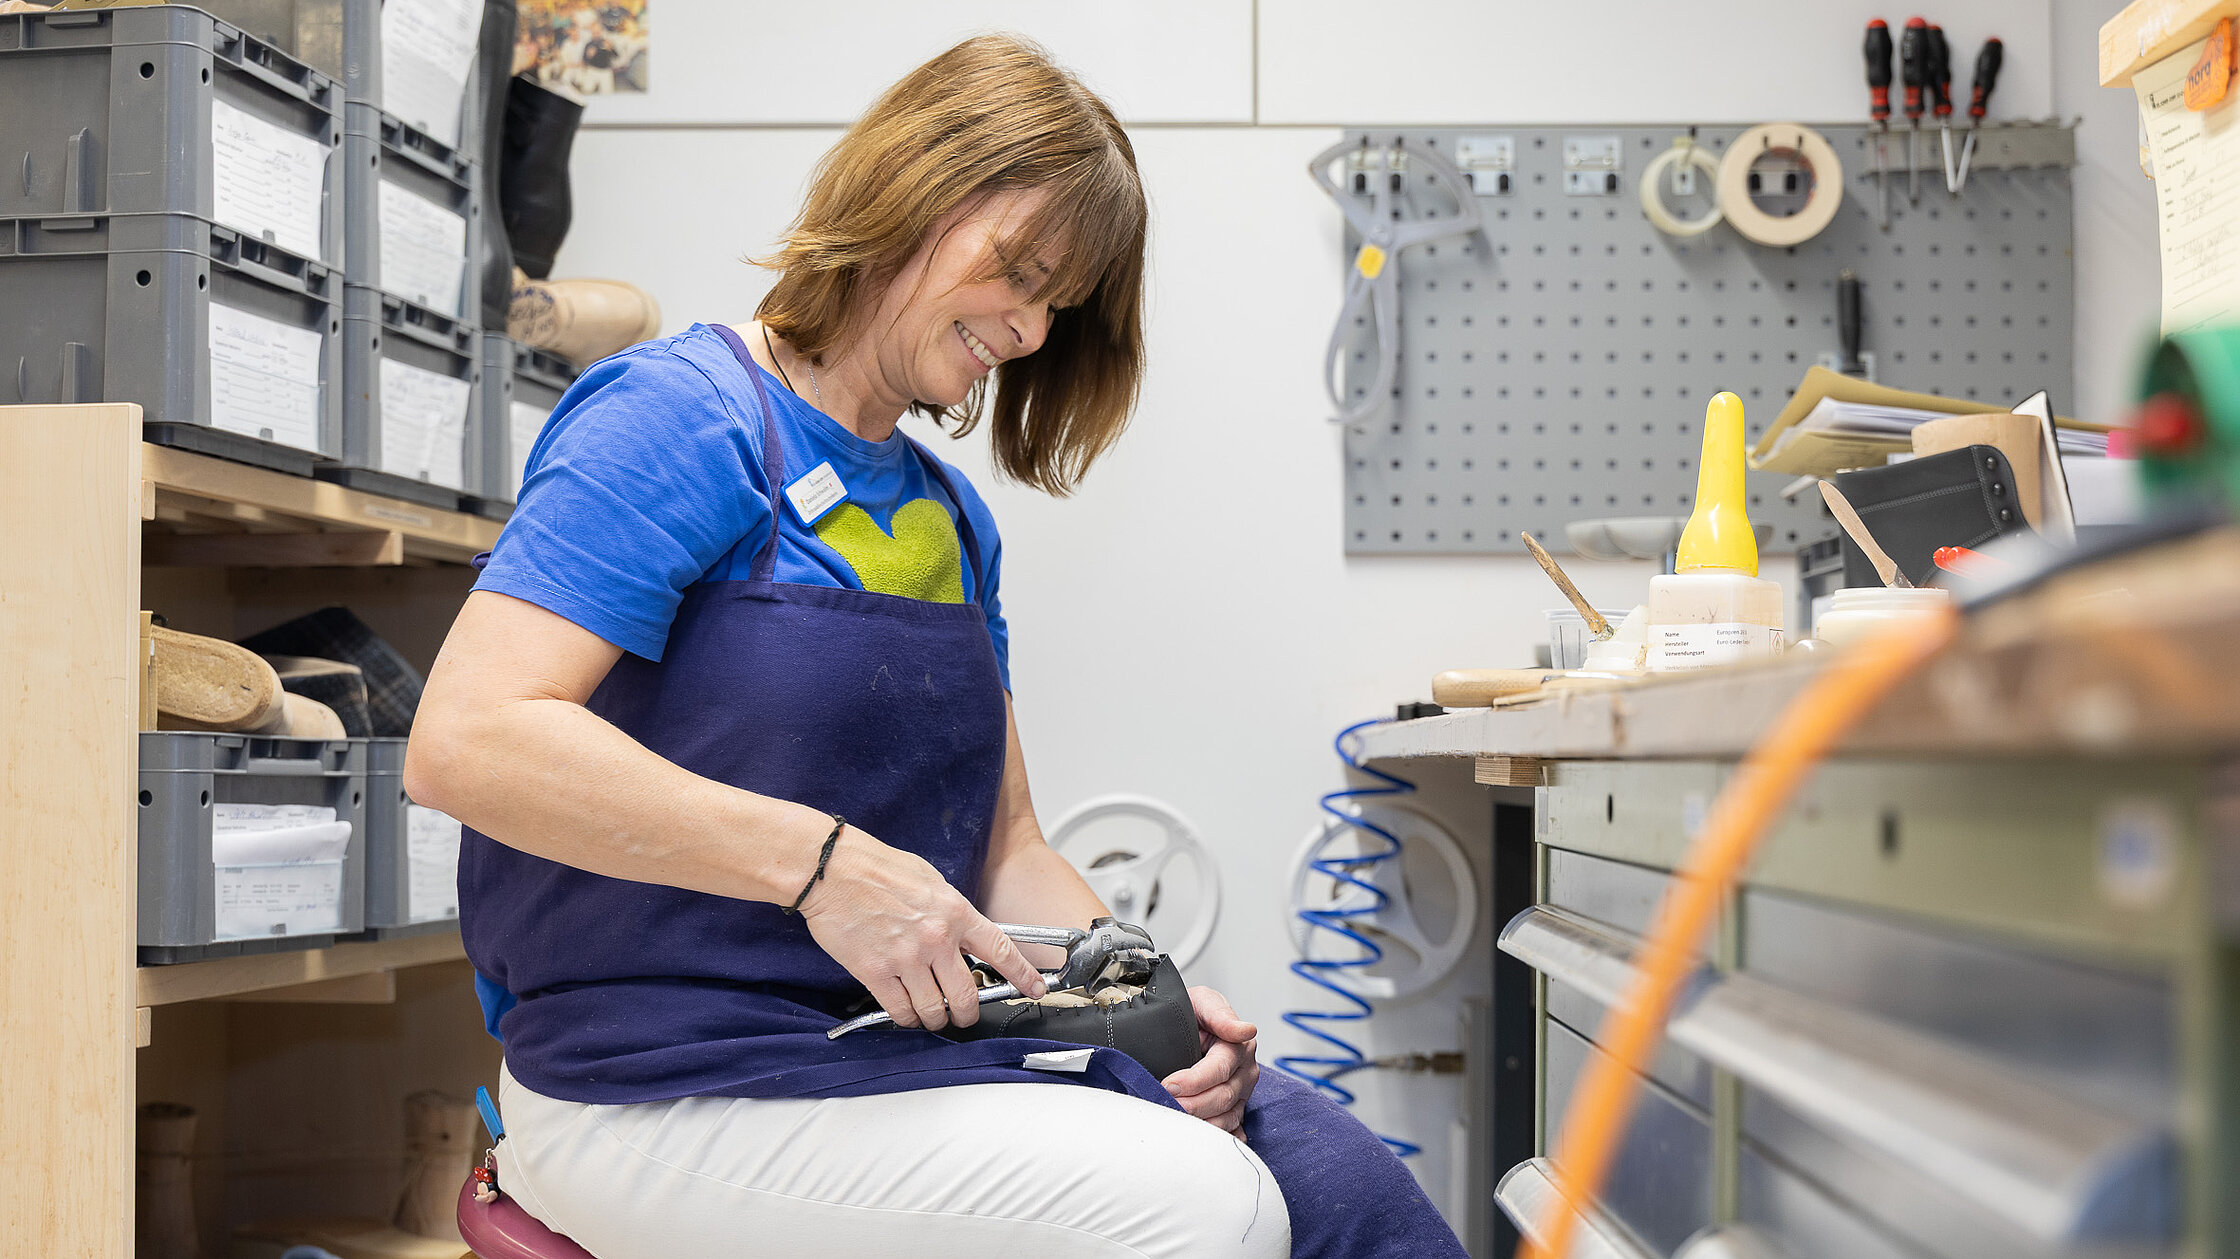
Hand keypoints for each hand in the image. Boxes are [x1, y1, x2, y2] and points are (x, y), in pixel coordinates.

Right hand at [798, 822, 1044, 1031]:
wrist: (832, 869)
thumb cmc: (876, 867)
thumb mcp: (930, 879)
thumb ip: (951, 910)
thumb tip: (964, 934)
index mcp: (955, 912)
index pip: (1001, 950)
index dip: (1022, 975)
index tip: (1034, 990)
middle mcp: (936, 938)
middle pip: (967, 995)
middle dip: (968, 1013)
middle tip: (964, 1015)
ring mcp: (906, 958)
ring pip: (934, 1010)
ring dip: (935, 1019)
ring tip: (931, 1015)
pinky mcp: (876, 972)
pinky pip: (900, 1010)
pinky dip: (906, 1018)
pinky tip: (905, 1012)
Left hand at [1162, 986, 1258, 1136]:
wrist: (1185, 1024)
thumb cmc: (1193, 1014)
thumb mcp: (1203, 1001)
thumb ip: (1220, 1014)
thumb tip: (1245, 1029)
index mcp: (1239, 1046)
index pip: (1219, 1070)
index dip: (1193, 1081)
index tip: (1168, 1084)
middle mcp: (1244, 1072)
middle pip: (1222, 1097)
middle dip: (1192, 1105)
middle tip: (1164, 1104)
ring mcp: (1241, 1094)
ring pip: (1226, 1118)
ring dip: (1200, 1123)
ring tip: (1174, 1122)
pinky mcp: (1234, 1110)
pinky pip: (1230, 1131)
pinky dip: (1216, 1137)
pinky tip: (1199, 1139)